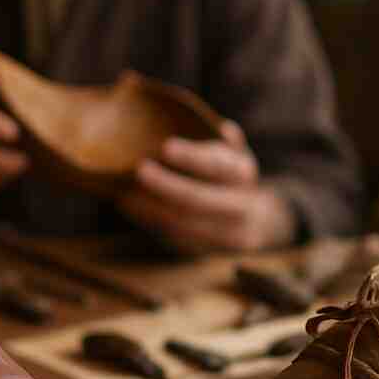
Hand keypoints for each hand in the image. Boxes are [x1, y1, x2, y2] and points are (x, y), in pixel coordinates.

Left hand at [117, 120, 296, 254]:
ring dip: (150, 207)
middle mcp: (238, 207)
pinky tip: (129, 205)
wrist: (254, 223)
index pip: (218, 166)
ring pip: (182, 222)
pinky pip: (172, 236)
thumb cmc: (231, 178)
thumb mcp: (234, 154)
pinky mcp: (204, 250)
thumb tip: (223, 128)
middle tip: (139, 170)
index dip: (193, 157)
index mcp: (241, 175)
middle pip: (199, 199)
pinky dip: (149, 220)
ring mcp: (222, 233)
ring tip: (124, 191)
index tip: (165, 147)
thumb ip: (226, 141)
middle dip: (166, 185)